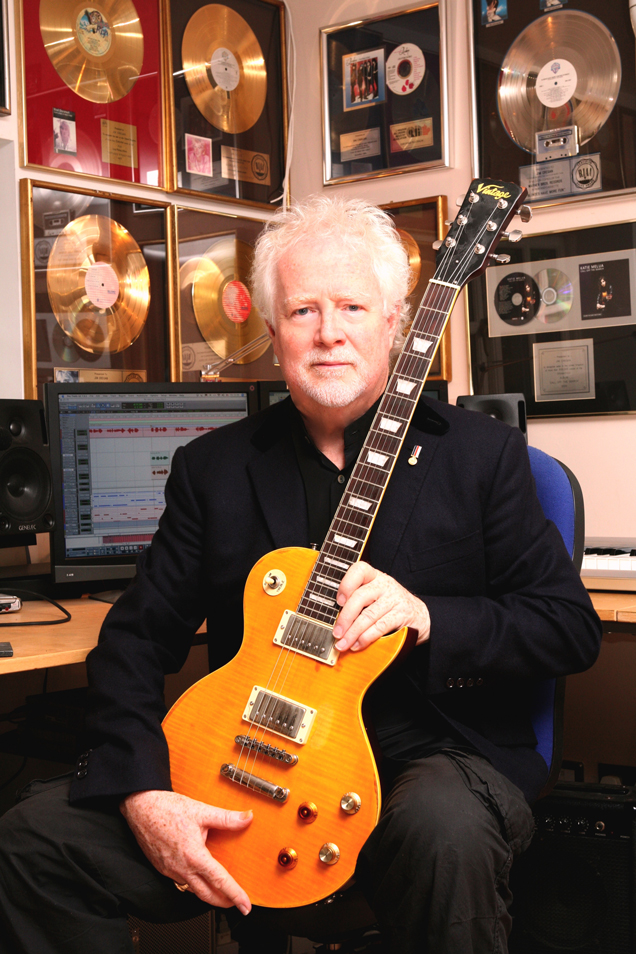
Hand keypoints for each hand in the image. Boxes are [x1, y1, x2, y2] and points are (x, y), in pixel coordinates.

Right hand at [120, 789, 251, 912]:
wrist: (140, 807)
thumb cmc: (167, 809)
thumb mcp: (202, 811)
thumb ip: (227, 818)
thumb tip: (247, 818)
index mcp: (194, 856)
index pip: (220, 881)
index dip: (235, 895)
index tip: (245, 906)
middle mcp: (181, 868)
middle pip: (206, 895)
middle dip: (223, 902)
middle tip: (235, 903)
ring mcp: (170, 870)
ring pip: (192, 889)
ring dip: (207, 893)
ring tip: (219, 890)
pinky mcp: (162, 867)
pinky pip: (180, 881)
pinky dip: (192, 884)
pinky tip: (197, 875)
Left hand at [332, 561, 429, 651]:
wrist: (421, 616)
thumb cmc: (391, 606)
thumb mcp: (376, 596)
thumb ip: (357, 601)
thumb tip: (334, 620)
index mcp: (375, 577)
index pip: (359, 570)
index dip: (346, 584)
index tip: (337, 601)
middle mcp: (385, 585)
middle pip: (360, 597)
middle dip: (345, 617)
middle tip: (336, 632)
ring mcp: (394, 599)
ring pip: (368, 615)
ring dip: (353, 632)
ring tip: (343, 643)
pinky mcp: (401, 615)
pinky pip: (380, 627)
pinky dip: (366, 638)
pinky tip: (358, 644)